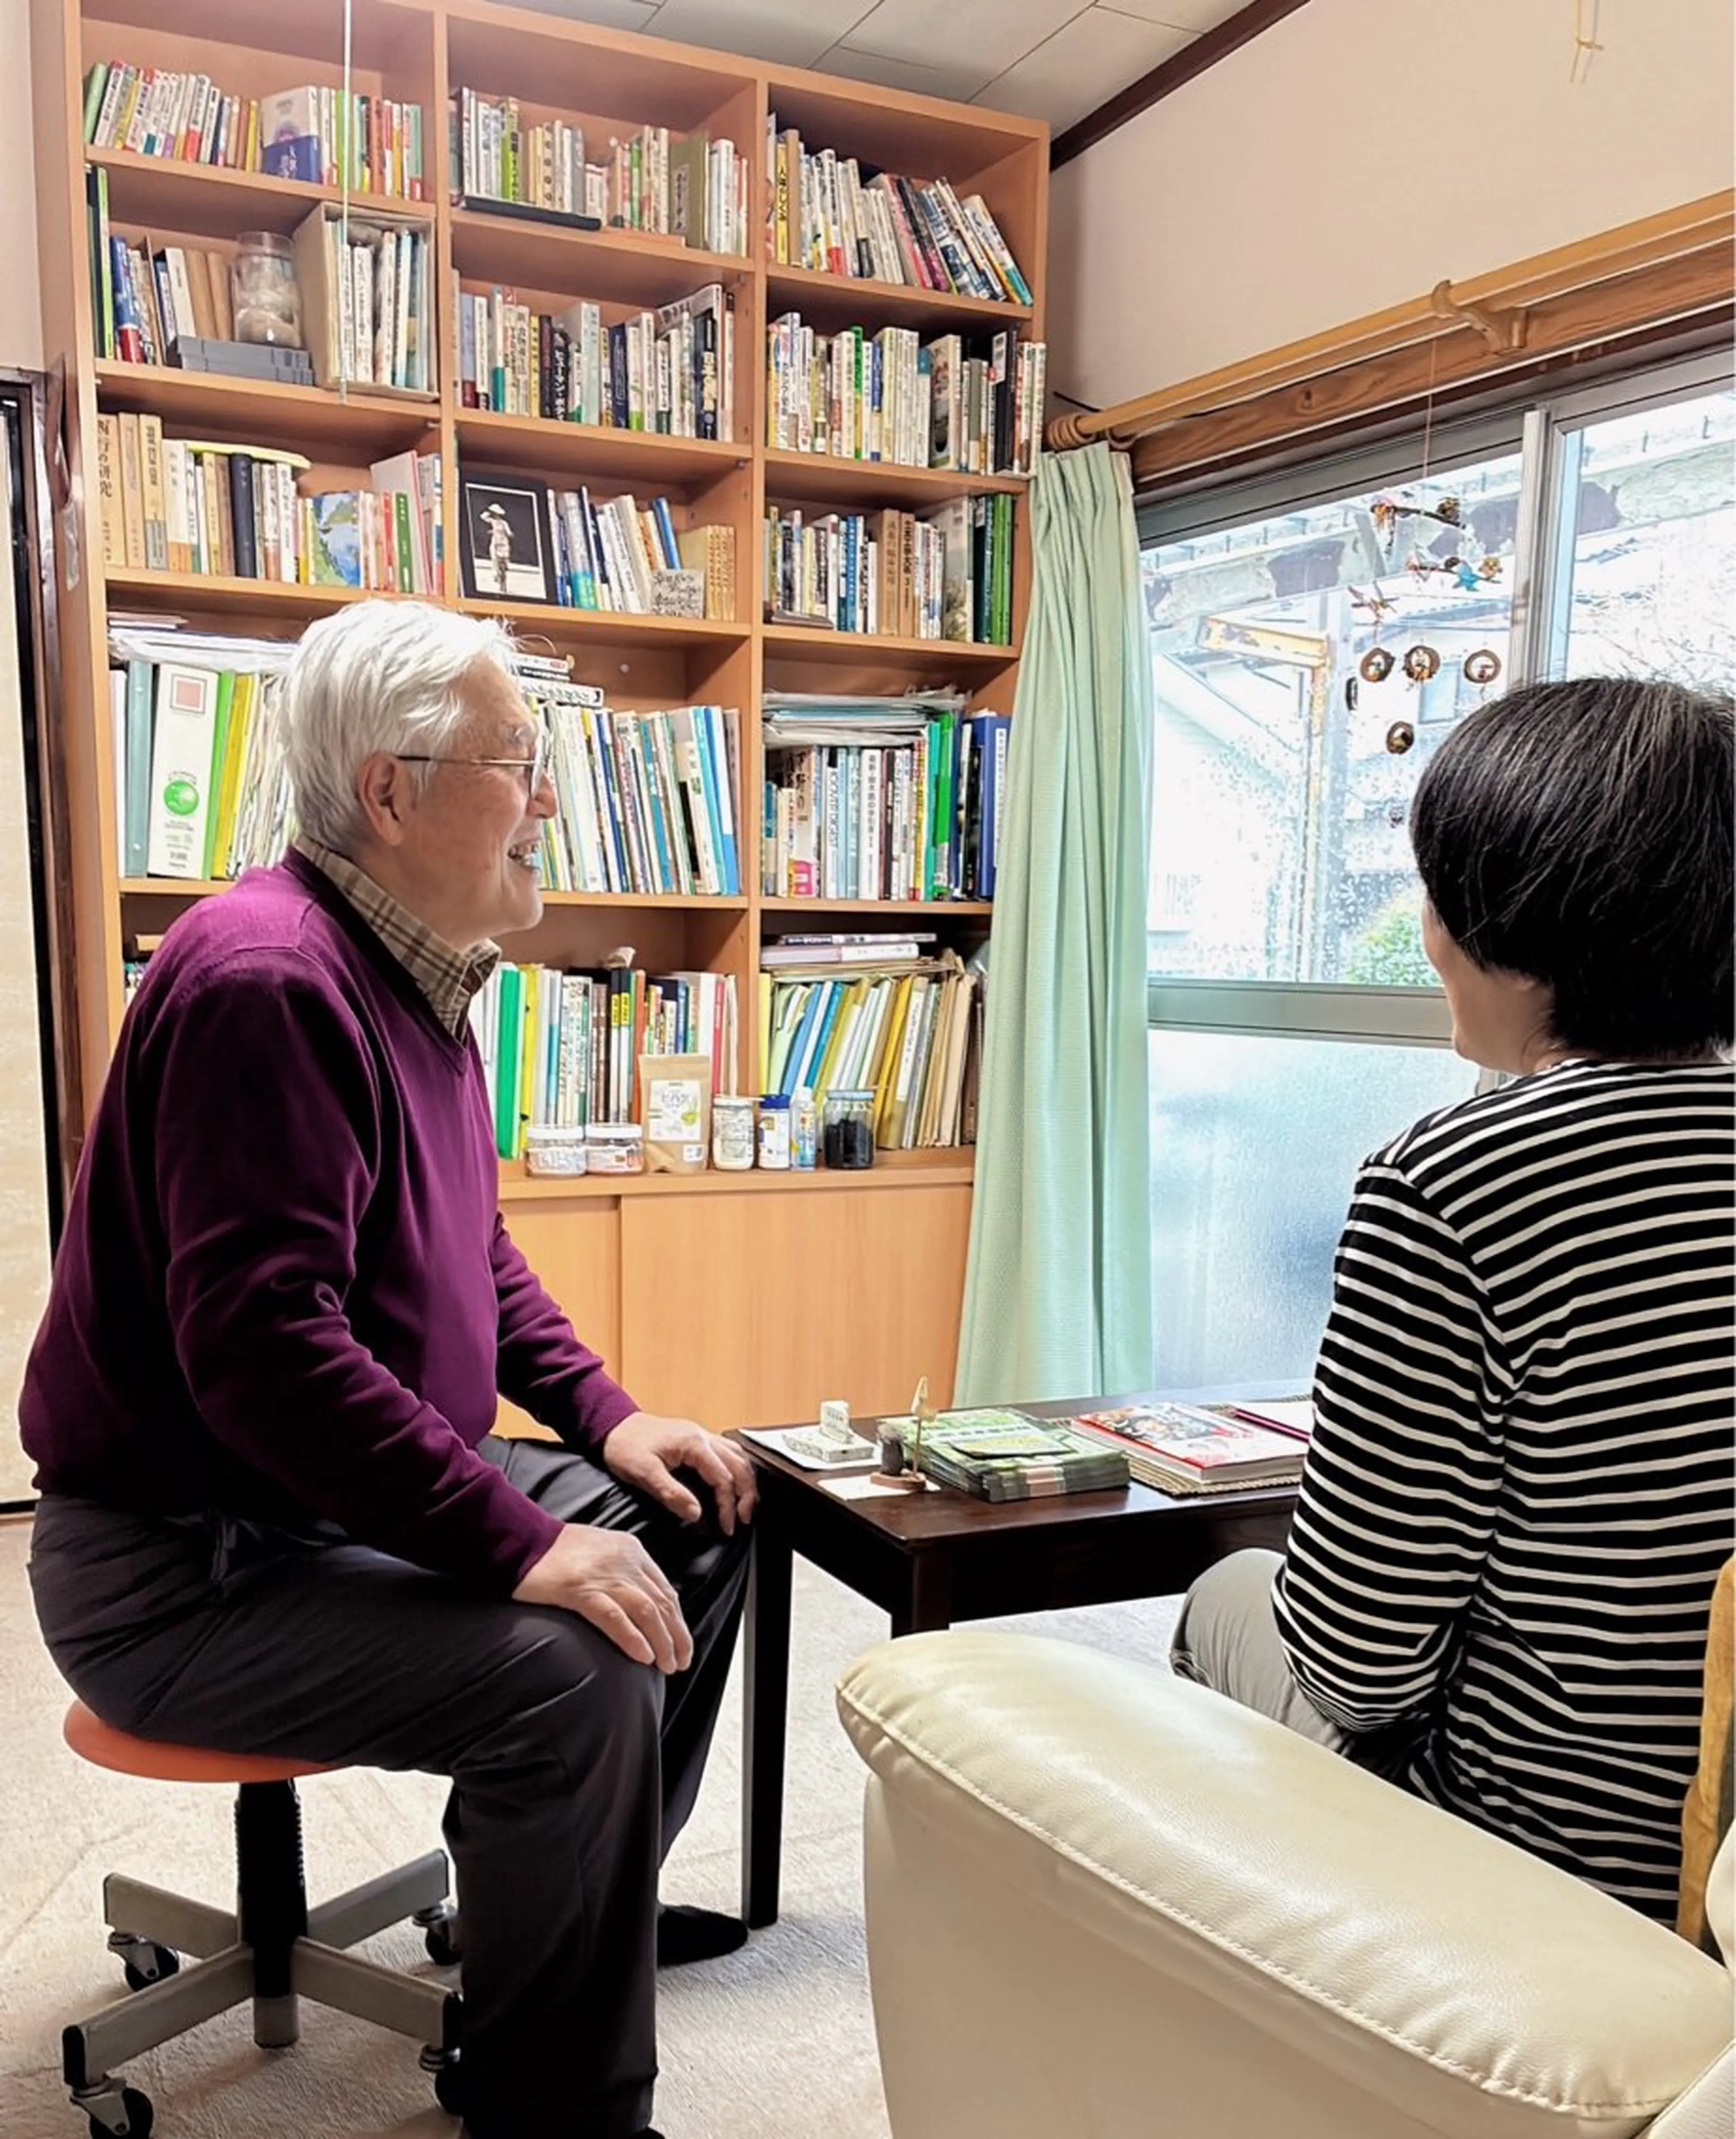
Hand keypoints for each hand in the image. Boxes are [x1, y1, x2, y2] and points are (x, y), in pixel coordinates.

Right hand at [512, 1525, 692, 1672]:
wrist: (521, 1541)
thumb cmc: (556, 1553)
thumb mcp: (601, 1552)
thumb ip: (623, 1572)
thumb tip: (642, 1606)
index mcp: (631, 1550)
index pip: (665, 1590)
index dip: (677, 1621)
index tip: (682, 1644)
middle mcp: (624, 1561)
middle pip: (662, 1603)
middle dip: (677, 1636)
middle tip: (680, 1662)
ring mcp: (603, 1575)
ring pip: (646, 1611)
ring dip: (662, 1642)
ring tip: (667, 1666)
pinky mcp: (580, 1590)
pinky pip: (615, 1617)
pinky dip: (633, 1639)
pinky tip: (643, 1657)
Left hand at [602, 1411, 757, 1535]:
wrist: (612, 1424)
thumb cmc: (625, 1446)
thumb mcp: (644, 1473)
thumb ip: (671, 1493)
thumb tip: (695, 1513)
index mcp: (694, 1443)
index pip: (723, 1477)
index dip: (727, 1505)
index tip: (726, 1526)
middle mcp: (703, 1436)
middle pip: (739, 1464)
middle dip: (746, 1493)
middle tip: (744, 1518)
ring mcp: (701, 1434)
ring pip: (737, 1455)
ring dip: (745, 1479)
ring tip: (746, 1502)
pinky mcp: (696, 1438)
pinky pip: (727, 1450)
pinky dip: (736, 1467)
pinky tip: (734, 1479)